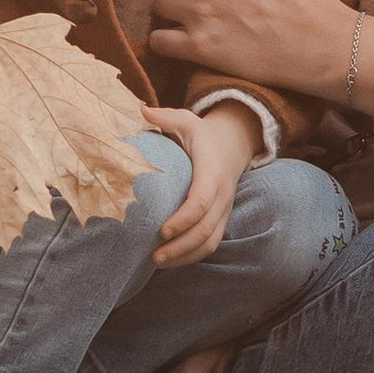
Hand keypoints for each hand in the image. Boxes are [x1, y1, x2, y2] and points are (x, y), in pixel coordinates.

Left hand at [145, 99, 260, 267]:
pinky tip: (170, 260)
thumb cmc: (202, 134)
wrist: (234, 145)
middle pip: (205, 228)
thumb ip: (165, 117)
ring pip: (210, 241)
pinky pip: (211, 243)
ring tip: (157, 262)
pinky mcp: (221, 219)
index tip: (161, 230)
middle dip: (181, 245)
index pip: (201, 201)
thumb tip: (140, 110)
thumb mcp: (186, 121)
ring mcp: (224, 209)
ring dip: (185, 256)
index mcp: (212, 171)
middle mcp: (222, 194)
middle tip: (154, 256)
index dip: (183, 219)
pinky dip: (192, 255)